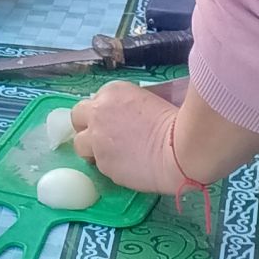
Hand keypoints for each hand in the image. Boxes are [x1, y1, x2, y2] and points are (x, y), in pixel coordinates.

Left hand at [70, 81, 193, 195]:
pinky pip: (100, 164)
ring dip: (92, 148)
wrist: (180, 150)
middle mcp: (98, 113)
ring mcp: (97, 141)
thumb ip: (129, 106)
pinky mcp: (103, 165)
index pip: (96, 100)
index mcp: (112, 92)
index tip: (115, 121)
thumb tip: (126, 116)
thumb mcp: (151, 100)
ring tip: (112, 154)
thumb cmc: (177, 121)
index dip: (104, 112)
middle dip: (86, 126)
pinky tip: (128, 166)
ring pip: (81, 145)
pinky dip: (111, 165)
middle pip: (77, 117)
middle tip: (101, 136)